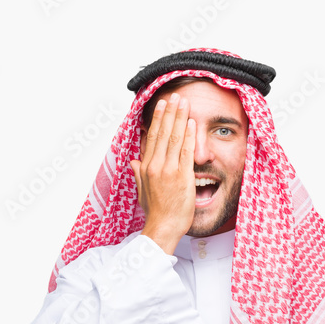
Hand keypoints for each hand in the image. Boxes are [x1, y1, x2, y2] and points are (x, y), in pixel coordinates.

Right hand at [129, 92, 196, 254]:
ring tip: (184, 103)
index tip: (162, 105)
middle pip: (163, 133)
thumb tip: (133, 162)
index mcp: (146, 167)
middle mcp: (155, 165)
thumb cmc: (155, 213)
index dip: (158, 119)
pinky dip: (188, 136)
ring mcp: (168, 170)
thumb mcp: (142, 191)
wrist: (162, 227)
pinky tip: (191, 123)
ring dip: (179, 118)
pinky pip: (185, 151)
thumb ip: (139, 174)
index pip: (152, 137)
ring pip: (174, 138)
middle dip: (169, 112)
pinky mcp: (182, 177)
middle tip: (175, 96)